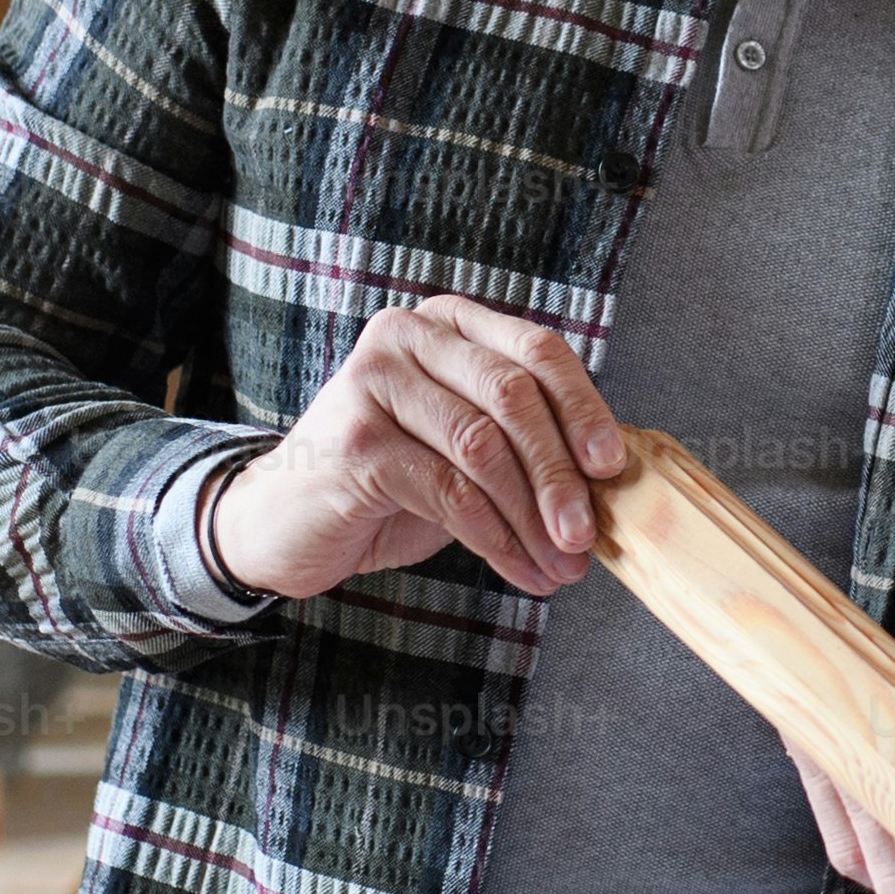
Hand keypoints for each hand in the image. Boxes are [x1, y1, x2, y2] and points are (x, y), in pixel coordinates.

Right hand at [205, 297, 625, 601]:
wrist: (282, 523)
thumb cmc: (385, 485)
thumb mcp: (461, 448)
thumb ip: (521, 440)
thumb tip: (608, 476)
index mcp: (445, 324)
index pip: (536, 350)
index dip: (584, 408)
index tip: (612, 467)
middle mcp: (406, 336)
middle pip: (513, 395)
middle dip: (560, 473)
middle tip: (586, 535)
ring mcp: (373, 383)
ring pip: (484, 448)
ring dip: (532, 518)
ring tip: (559, 566)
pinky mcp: (356, 441)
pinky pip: (450, 492)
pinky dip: (496, 538)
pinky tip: (519, 569)